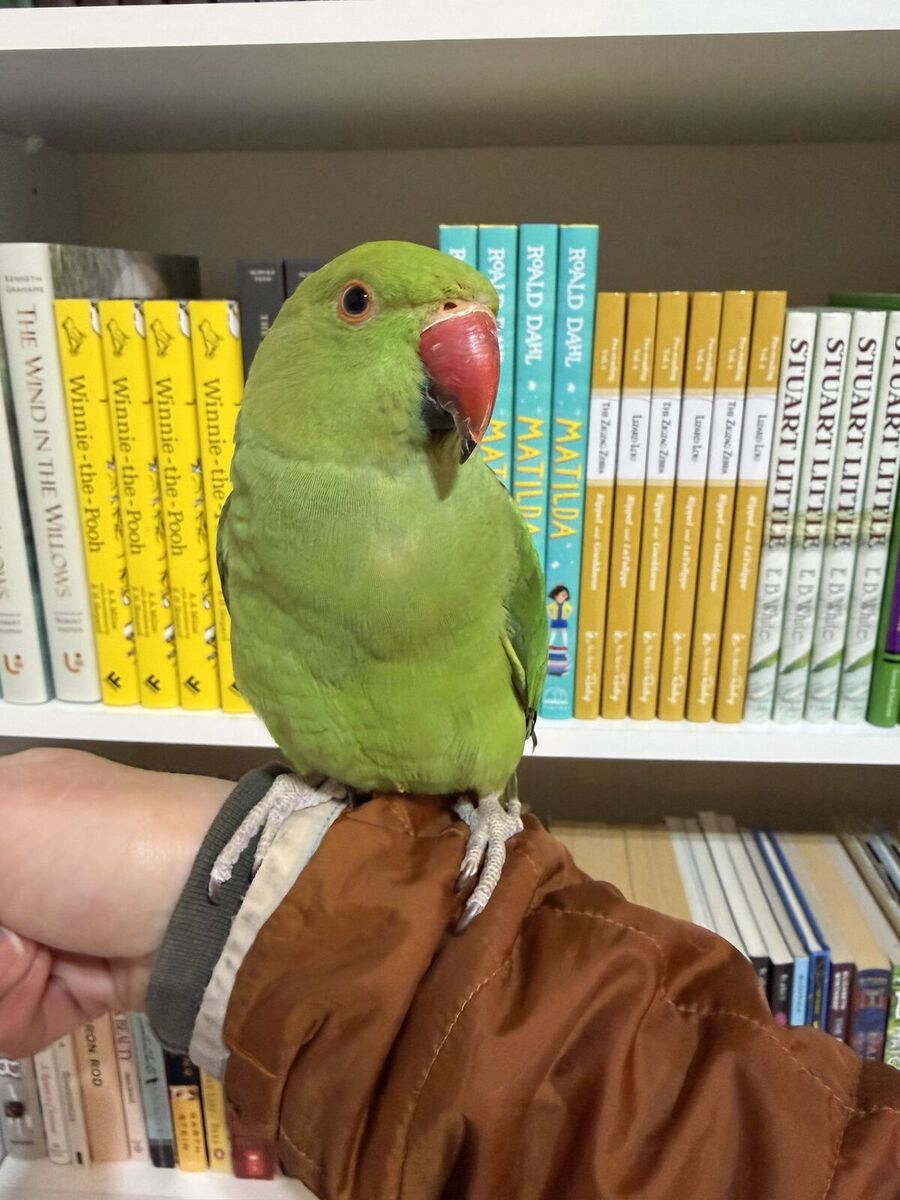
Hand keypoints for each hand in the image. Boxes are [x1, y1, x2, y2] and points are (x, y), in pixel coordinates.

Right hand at [0, 747, 229, 1056]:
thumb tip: (3, 940)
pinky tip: (57, 982)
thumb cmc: (96, 843)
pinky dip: (21, 1011)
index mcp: (3, 810)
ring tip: (36, 955)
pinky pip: (5, 1022)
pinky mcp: (62, 988)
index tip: (4, 928)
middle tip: (17, 938)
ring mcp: (34, 932)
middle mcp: (15, 869)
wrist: (207, 912)